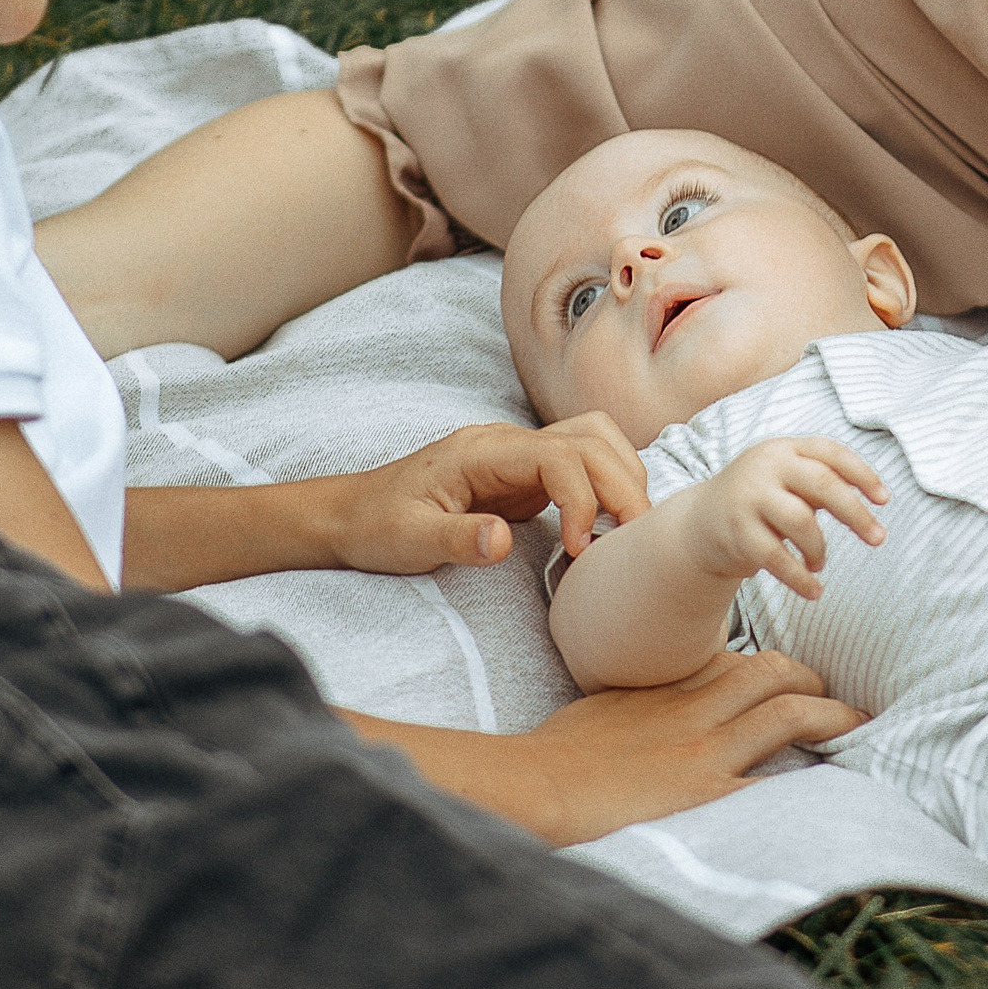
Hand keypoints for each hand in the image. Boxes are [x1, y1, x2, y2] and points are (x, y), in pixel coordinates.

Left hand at [328, 416, 649, 573]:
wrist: (352, 514)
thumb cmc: (377, 526)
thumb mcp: (408, 540)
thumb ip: (458, 539)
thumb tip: (505, 541)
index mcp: (482, 451)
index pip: (558, 455)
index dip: (583, 498)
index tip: (582, 548)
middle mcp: (508, 443)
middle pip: (589, 440)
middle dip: (622, 484)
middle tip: (635, 540)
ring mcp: (519, 457)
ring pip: (593, 441)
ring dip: (621, 476)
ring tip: (629, 529)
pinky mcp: (526, 478)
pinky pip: (581, 467)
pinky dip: (607, 485)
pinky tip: (609, 525)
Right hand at [507, 650, 866, 842]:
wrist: (541, 784)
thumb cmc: (562, 751)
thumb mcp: (607, 707)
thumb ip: (645, 702)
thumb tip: (660, 713)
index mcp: (672, 686)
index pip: (738, 663)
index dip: (774, 671)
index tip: (792, 683)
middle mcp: (695, 708)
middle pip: (771, 675)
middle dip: (811, 683)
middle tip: (836, 699)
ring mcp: (704, 749)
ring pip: (784, 713)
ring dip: (829, 716)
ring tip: (858, 725)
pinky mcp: (706, 793)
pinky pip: (771, 782)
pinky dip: (806, 782)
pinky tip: (834, 791)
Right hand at [694, 439, 887, 599]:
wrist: (700, 522)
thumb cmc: (761, 500)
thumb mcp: (786, 480)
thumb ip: (822, 483)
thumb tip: (872, 501)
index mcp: (785, 449)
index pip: (831, 452)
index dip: (862, 474)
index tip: (885, 499)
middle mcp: (766, 466)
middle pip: (823, 484)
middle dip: (856, 513)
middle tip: (879, 538)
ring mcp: (749, 498)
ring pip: (803, 522)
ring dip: (821, 549)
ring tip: (818, 564)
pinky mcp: (737, 533)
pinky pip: (779, 559)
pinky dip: (802, 579)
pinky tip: (814, 590)